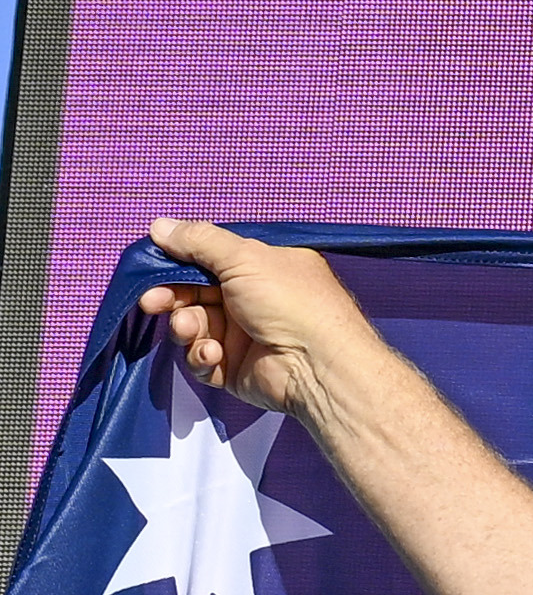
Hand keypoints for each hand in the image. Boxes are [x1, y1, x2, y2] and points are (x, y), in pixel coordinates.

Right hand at [137, 221, 371, 415]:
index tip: (152, 264)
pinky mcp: (234, 368)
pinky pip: (201, 360)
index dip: (178, 262)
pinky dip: (201, 357)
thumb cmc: (290, 302)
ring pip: (193, 327)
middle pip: (193, 293)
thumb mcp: (244, 257)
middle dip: (170, 297)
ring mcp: (242, 335)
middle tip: (153, 301)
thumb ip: (199, 241)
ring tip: (190, 329)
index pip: (208, 259)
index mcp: (261, 267)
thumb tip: (159, 227)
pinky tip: (213, 355)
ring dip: (186, 327)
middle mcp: (251, 298)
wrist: (318, 365)